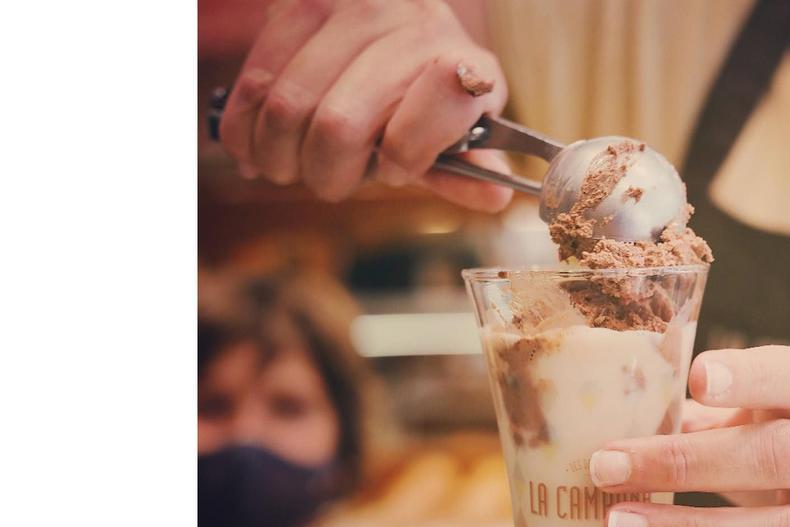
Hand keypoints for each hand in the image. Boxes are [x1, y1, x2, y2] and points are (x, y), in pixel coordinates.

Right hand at [219, 0, 511, 207]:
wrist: (392, 25)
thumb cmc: (423, 94)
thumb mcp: (454, 131)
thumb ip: (464, 169)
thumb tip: (494, 196)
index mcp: (463, 68)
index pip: (423, 122)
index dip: (400, 159)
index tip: (390, 169)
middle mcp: (412, 27)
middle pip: (338, 127)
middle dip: (327, 174)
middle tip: (333, 179)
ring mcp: (352, 10)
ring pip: (286, 108)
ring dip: (281, 158)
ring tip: (293, 165)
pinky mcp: (297, 4)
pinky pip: (253, 83)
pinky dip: (246, 132)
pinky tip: (260, 148)